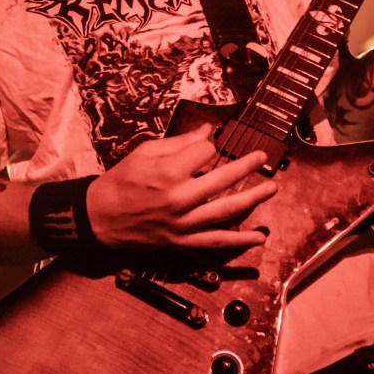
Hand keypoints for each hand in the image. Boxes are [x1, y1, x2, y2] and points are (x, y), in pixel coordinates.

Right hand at [86, 123, 277, 248]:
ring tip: (271, 188)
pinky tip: (259, 236)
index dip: (207, 147)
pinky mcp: (183, 242)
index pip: (204, 153)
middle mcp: (178, 199)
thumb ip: (180, 142)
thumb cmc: (122, 180)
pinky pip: (216, 241)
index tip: (206, 146)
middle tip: (262, 157)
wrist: (101, 217)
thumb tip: (209, 132)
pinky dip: (240, 240)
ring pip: (226, 211)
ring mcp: (183, 223)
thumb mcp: (145, 152)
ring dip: (253, 199)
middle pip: (222, 179)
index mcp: (167, 173)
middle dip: (246, 166)